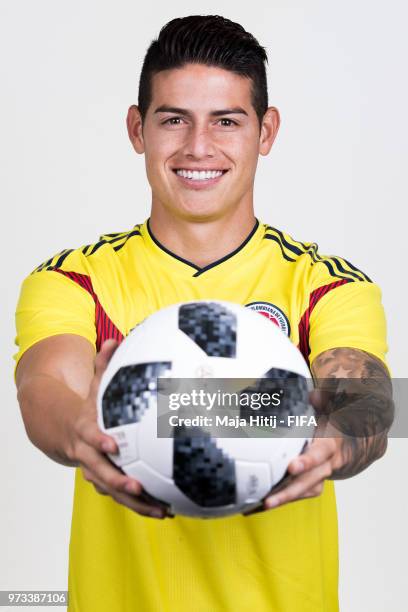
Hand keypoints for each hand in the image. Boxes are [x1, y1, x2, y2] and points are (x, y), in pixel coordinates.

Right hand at [69, 340, 169, 518]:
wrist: (62, 432)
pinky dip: (141, 505)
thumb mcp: (92, 386)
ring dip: (135, 502)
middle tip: (138, 486)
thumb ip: (103, 365)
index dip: (101, 441)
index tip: (113, 444)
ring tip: (162, 510)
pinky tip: (166, 510)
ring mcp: (96, 471)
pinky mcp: (105, 482)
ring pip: (113, 492)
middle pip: (101, 472)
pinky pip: (122, 497)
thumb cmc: (86, 407)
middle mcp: (89, 454)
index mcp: (86, 430)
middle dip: (118, 481)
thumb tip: (114, 340)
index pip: (92, 437)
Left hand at [245, 391, 343, 514]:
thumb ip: (325, 400)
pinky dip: (281, 499)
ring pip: (304, 491)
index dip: (308, 461)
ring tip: (260, 505)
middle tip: (268, 499)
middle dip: (289, 491)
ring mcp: (320, 475)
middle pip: (309, 481)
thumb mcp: (333, 407)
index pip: (321, 453)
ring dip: (283, 499)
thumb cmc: (335, 421)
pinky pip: (298, 494)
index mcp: (331, 443)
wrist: (353, 441)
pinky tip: (258, 504)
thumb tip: (314, 395)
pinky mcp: (313, 484)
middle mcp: (327, 463)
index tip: (292, 467)